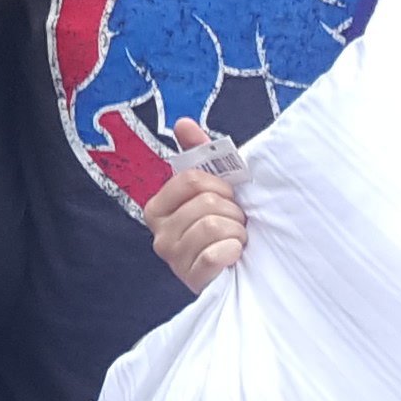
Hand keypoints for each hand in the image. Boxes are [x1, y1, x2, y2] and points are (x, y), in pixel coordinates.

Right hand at [142, 119, 248, 292]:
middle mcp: (160, 234)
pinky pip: (215, 254)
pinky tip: (233, 259)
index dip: (219, 186)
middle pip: (205, 203)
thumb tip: (183, 122)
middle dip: (232, 212)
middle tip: (234, 225)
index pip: (191, 179)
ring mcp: (174, 259)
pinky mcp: (191, 279)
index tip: (227, 198)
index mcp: (159, 209)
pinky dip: (232, 253)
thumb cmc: (226, 226)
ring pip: (212, 226)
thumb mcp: (213, 189)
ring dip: (236, 233)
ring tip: (234, 242)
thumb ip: (198, 155)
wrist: (242, 272)